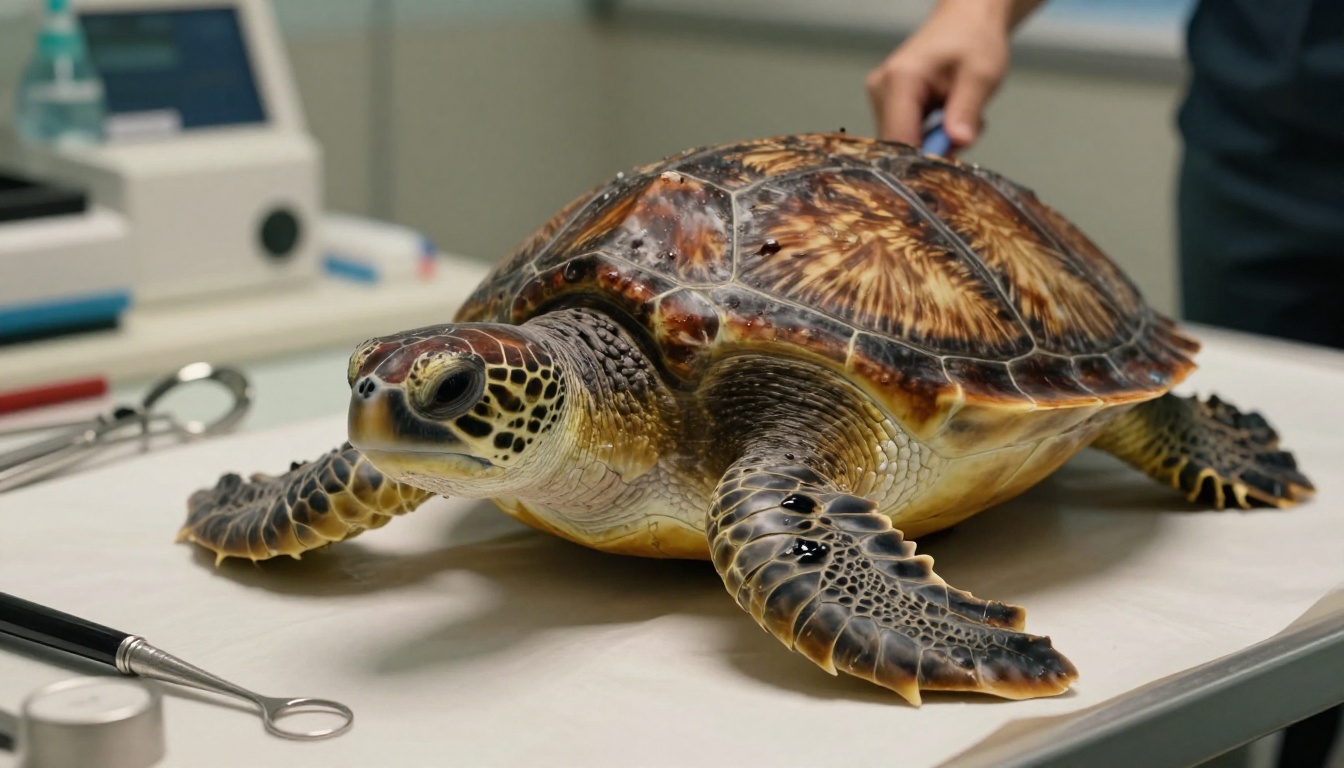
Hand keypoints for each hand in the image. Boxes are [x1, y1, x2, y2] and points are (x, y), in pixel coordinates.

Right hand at [866, 0, 1029, 149]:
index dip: (923, 160)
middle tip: (965, 130)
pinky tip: (947, 114)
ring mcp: (880, 97)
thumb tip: (958, 142)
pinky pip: (905, 134)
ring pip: (904, 143)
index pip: (900, 140)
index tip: (950, 165)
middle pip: (899, 145)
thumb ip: (967, 110)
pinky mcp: (887, 103)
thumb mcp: (981, 75)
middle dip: (935, 148)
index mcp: (900, 81)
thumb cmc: (975, 40)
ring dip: (935, 141)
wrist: (966, 20)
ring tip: (959, 115)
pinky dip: (930, 133)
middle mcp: (881, 90)